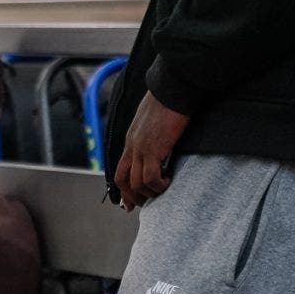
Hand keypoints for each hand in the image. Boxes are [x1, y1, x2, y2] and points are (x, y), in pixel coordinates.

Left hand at [113, 89, 188, 210]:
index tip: (129, 203)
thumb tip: (160, 142)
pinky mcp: (153, 148)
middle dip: (131, 196)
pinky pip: (150, 177)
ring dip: (149, 192)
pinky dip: (159, 185)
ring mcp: (141, 147)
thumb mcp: (153, 119)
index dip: (124, 189)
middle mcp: (132, 145)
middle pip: (122, 180)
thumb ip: (152, 133)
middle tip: (144, 205)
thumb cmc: (168, 100)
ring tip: (162, 190)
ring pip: (136, 182)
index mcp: (131, 139)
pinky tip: (168, 182)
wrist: (173, 88)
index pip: (121, 169)